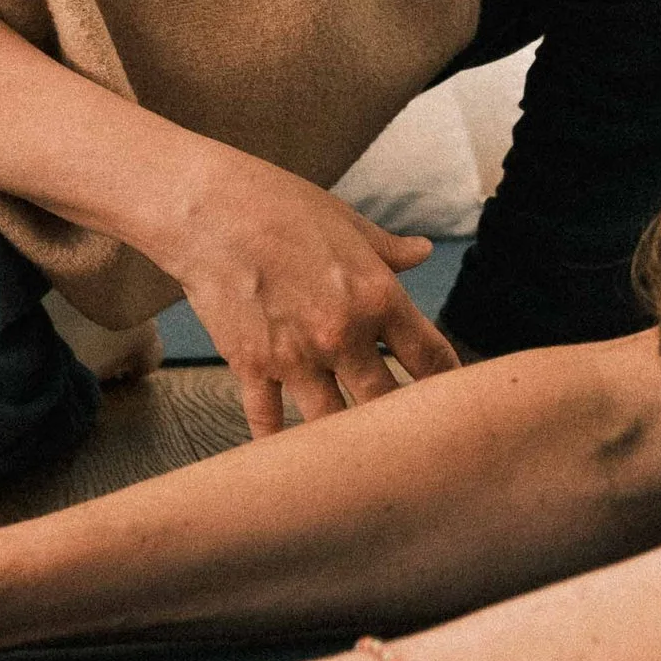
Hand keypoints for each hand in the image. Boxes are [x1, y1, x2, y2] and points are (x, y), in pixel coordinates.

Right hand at [149, 142, 457, 436]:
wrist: (207, 210)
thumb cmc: (279, 205)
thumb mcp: (346, 221)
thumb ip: (388, 249)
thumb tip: (423, 251)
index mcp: (376, 295)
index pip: (429, 355)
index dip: (447, 380)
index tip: (452, 398)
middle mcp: (341, 334)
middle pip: (387, 402)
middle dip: (402, 423)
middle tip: (411, 438)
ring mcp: (295, 356)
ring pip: (333, 424)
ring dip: (345, 439)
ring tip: (358, 455)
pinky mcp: (251, 366)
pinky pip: (269, 421)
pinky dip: (278, 442)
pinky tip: (288, 455)